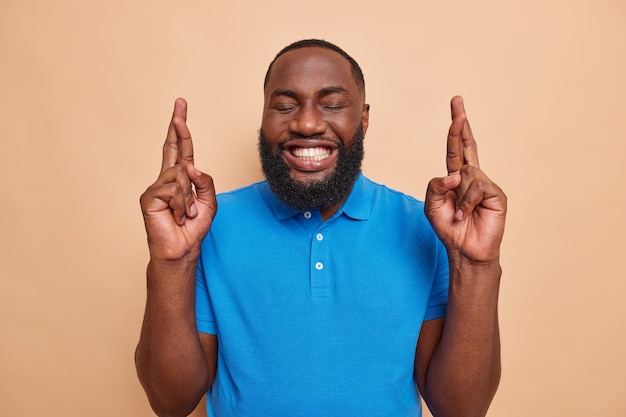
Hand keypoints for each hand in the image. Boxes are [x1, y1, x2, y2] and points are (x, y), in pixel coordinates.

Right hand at [140, 98, 216, 260]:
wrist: (181, 249)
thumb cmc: (193, 227)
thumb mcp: (209, 202)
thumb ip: (205, 182)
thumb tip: (190, 166)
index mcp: (181, 178)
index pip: (181, 149)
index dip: (181, 129)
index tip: (180, 109)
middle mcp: (166, 178)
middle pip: (172, 146)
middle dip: (177, 124)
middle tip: (180, 102)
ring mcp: (156, 186)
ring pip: (180, 175)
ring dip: (189, 198)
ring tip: (185, 214)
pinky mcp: (148, 197)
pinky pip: (173, 189)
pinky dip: (180, 204)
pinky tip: (176, 216)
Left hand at [425, 96, 506, 263]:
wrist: (465, 251)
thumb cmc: (450, 228)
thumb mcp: (432, 206)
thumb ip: (435, 186)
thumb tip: (453, 174)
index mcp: (456, 177)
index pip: (456, 148)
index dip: (456, 128)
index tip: (456, 106)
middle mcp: (472, 176)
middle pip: (467, 144)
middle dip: (460, 123)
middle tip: (457, 101)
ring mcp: (486, 184)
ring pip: (466, 173)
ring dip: (458, 196)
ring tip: (459, 214)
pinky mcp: (496, 194)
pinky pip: (476, 187)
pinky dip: (466, 202)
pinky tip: (466, 215)